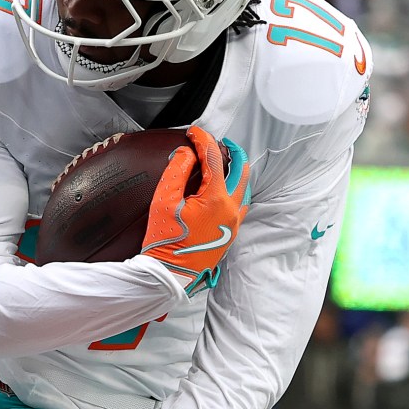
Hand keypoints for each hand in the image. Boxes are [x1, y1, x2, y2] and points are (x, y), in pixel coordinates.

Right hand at [140, 125, 249, 290]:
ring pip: (244, 188)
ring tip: (224, 162)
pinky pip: (242, 205)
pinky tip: (225, 189)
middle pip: (240, 170)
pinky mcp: (231, 234)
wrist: (171, 275)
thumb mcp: (164, 202)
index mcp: (216, 199)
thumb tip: (187, 154)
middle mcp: (231, 209)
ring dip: (236, 171)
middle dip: (230, 152)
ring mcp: (234, 223)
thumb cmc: (165, 242)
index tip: (194, 132)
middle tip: (218, 143)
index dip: (203, 140)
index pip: (214, 158)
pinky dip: (236, 190)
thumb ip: (177, 172)